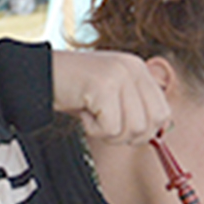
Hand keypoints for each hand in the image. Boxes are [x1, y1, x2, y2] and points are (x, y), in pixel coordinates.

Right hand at [52, 51, 171, 143]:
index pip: (163, 113)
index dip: (147, 131)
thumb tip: (158, 134)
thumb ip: (136, 108)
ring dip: (109, 132)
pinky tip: (83, 112)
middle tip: (106, 124)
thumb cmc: (76, 91)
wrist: (39, 76)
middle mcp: (133, 68)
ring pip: (133, 129)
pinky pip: (111, 128)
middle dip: (128, 135)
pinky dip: (94, 130)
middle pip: (151, 124)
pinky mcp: (103, 86)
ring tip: (92, 115)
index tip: (125, 130)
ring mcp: (119, 75)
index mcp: (139, 69)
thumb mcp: (113, 95)